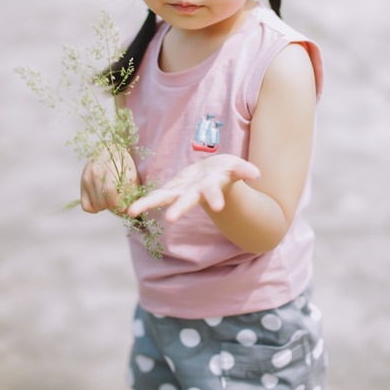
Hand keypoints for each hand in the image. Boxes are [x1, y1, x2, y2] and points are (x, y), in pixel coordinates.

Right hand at [80, 147, 137, 213]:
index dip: (119, 203)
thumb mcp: (132, 173)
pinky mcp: (82, 183)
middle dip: (114, 206)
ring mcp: (87, 177)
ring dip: (106, 207)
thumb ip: (132, 191)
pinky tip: (103, 202)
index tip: (125, 206)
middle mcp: (96, 171)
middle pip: (102, 201)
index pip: (110, 191)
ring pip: (96, 205)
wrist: (109, 149)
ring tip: (113, 200)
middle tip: (120, 203)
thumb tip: (130, 211)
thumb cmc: (125, 164)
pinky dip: (95, 208)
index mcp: (110, 166)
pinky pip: (86, 205)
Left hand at [127, 154, 259, 222]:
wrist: (212, 172)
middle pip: (186, 200)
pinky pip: (156, 195)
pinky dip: (146, 201)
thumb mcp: (234, 169)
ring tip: (133, 213)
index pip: (209, 193)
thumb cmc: (222, 173)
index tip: (215, 208)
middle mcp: (193, 192)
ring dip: (149, 205)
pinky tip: (132, 212)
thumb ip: (244, 171)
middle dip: (180, 209)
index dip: (212, 199)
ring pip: (164, 198)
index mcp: (207, 189)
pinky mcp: (173, 186)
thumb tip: (257, 174)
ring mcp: (182, 190)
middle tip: (171, 220)